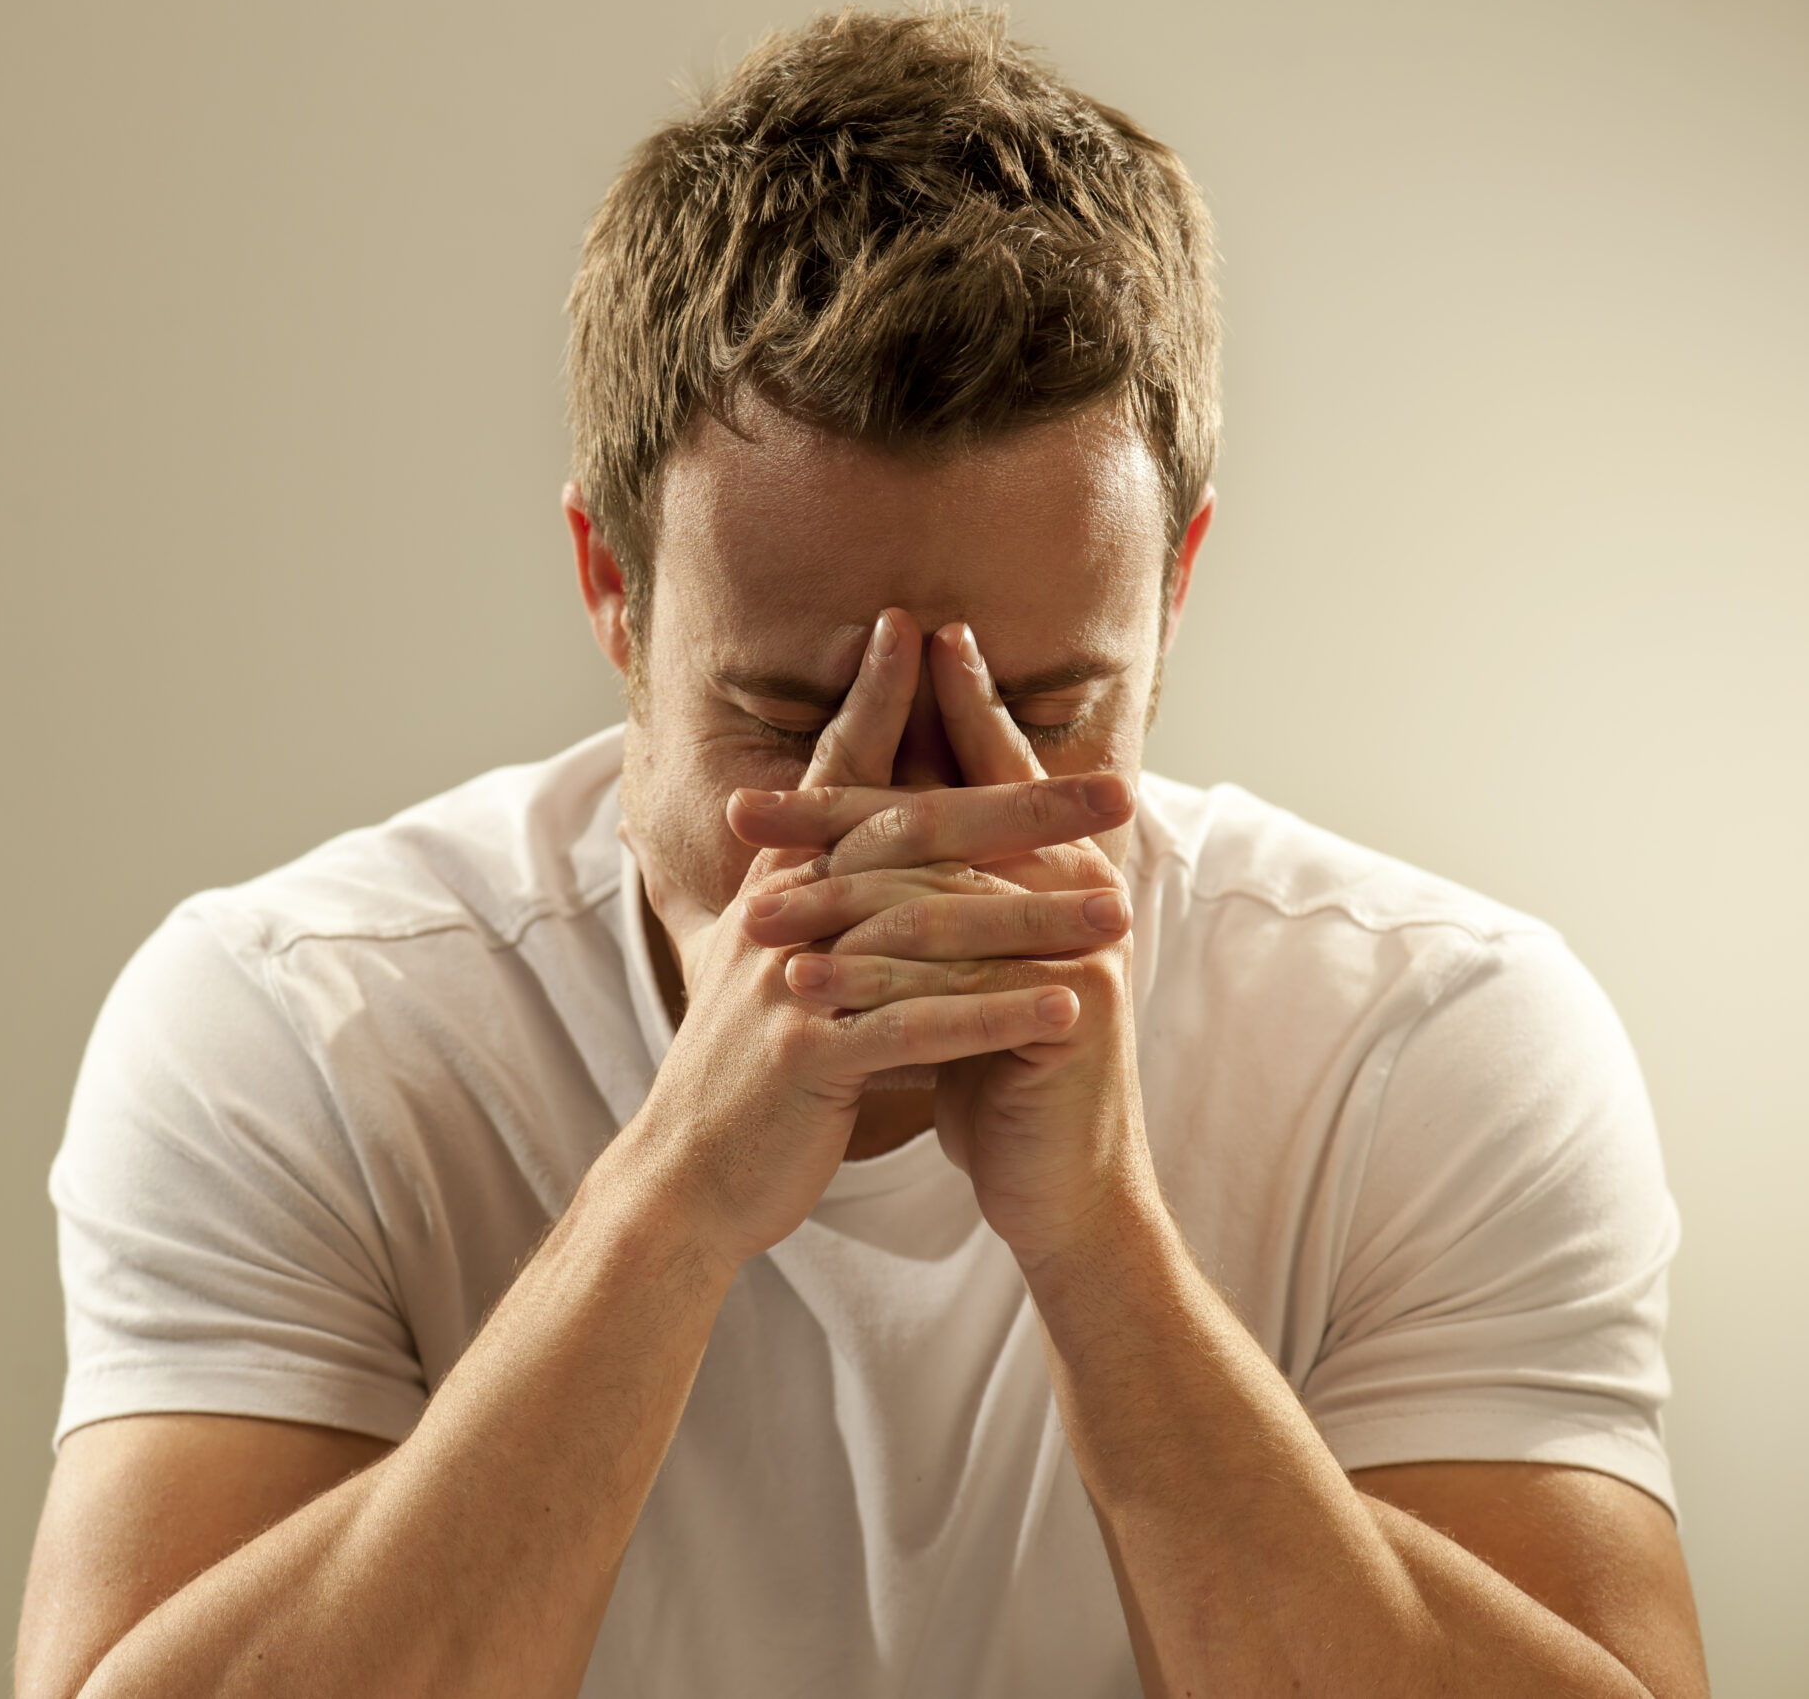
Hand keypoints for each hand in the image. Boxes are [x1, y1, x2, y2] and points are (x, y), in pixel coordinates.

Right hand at [617, 612, 1118, 1269]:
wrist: (687, 1175)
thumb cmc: (753, 1074)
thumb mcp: (775, 965)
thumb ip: (817, 898)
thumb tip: (871, 844)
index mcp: (778, 888)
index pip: (841, 777)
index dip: (882, 702)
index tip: (930, 633)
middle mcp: (780, 917)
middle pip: (910, 837)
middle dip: (1019, 808)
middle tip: (1112, 789)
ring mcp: (791, 982)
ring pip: (929, 931)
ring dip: (1033, 920)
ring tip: (1120, 913)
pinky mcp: (809, 1054)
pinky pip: (919, 1026)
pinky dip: (996, 1016)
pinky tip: (1067, 1010)